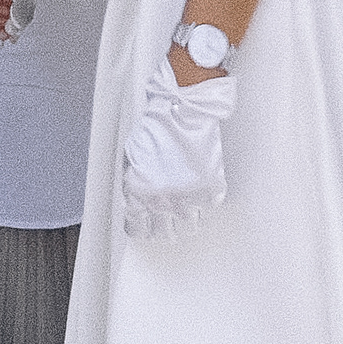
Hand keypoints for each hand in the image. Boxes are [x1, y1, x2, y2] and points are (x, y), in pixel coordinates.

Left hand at [122, 56, 236, 239]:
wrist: (181, 110)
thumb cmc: (155, 127)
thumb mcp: (132, 158)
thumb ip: (134, 185)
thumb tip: (137, 205)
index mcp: (139, 193)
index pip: (138, 229)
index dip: (142, 229)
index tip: (146, 227)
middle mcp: (163, 201)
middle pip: (165, 233)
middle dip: (164, 228)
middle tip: (167, 222)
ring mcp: (188, 197)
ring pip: (189, 226)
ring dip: (186, 218)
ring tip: (186, 207)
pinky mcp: (210, 190)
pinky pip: (208, 208)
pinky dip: (205, 202)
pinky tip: (199, 191)